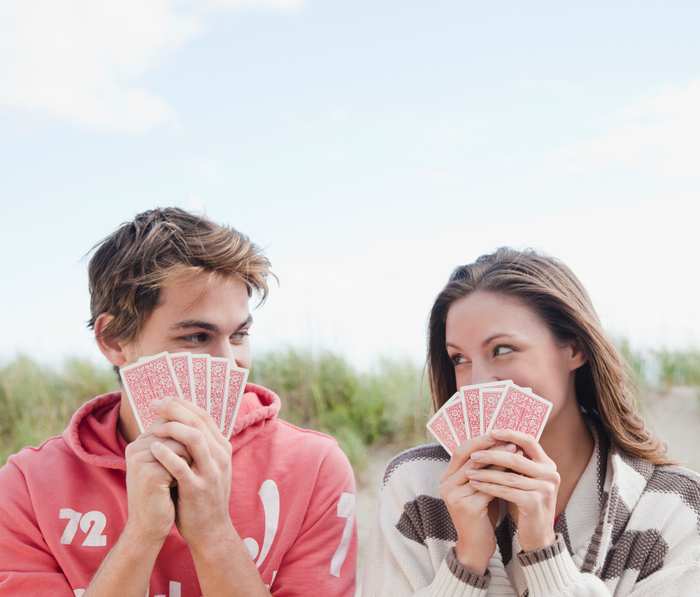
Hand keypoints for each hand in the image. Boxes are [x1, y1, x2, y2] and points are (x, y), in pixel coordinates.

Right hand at [123, 429, 190, 544]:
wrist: (150, 527)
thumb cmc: (163, 495)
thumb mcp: (167, 464)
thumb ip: (174, 442)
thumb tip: (197, 419)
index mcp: (141, 442)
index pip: (172, 423)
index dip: (187, 440)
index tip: (183, 462)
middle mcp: (136, 447)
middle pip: (178, 431)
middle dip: (189, 450)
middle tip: (183, 472)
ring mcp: (140, 459)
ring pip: (181, 443)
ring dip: (189, 461)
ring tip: (178, 479)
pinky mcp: (148, 473)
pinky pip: (179, 461)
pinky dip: (185, 473)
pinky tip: (176, 487)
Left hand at [149, 398, 233, 549]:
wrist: (211, 530)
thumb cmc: (203, 495)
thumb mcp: (209, 465)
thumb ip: (200, 445)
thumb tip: (179, 420)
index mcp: (222, 447)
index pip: (203, 415)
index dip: (182, 404)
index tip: (163, 399)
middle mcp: (219, 456)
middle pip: (198, 421)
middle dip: (175, 409)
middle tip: (155, 404)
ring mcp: (210, 472)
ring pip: (194, 438)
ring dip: (172, 428)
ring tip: (154, 425)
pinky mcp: (197, 489)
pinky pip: (181, 466)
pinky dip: (166, 454)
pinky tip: (153, 447)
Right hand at [439, 435, 517, 574]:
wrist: (476, 546)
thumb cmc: (481, 513)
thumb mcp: (479, 488)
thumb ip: (483, 469)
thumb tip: (501, 443)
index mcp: (446, 478)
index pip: (460, 450)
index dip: (479, 440)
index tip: (499, 433)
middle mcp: (446, 485)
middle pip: (468, 457)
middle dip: (490, 446)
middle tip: (511, 439)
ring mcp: (454, 496)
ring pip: (479, 471)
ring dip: (500, 460)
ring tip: (517, 453)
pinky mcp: (466, 507)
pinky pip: (487, 488)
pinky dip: (503, 479)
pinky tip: (516, 474)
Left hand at [464, 429, 558, 550]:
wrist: (538, 536)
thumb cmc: (526, 504)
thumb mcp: (524, 480)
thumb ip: (515, 462)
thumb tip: (492, 440)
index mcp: (548, 465)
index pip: (530, 441)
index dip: (511, 434)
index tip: (491, 432)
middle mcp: (550, 474)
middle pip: (516, 458)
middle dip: (491, 455)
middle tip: (473, 455)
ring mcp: (544, 489)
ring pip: (508, 476)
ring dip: (485, 473)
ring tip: (468, 471)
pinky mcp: (535, 503)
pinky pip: (506, 491)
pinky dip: (488, 487)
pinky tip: (475, 484)